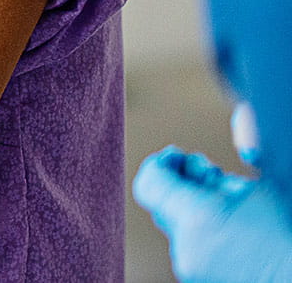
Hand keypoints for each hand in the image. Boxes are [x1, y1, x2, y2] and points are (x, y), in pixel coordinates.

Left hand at [133, 146, 291, 282]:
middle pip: (163, 204)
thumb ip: (212, 178)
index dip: (160, 164)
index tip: (175, 157)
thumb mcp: (253, 192)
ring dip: (194, 211)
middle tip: (210, 176)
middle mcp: (184, 246)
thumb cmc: (286, 234)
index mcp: (196, 217)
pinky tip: (231, 233)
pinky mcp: (196, 280)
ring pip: (177, 226)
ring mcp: (189, 268)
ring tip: (231, 210)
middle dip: (183, 185)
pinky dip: (202, 234)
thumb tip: (188, 168)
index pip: (150, 183)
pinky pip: (190, 248)